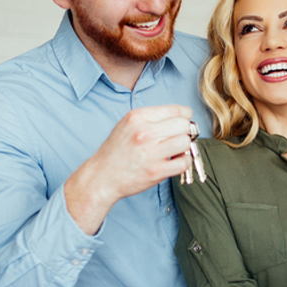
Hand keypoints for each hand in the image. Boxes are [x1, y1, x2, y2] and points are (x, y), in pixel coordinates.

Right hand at [65, 105, 193, 233]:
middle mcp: (143, 132)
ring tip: (174, 151)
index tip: (180, 125)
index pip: (177, 110)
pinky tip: (173, 162)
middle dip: (184, 132)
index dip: (184, 118)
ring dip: (184, 148)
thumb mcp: (128, 124)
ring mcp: (149, 152)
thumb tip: (184, 117)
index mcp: (137, 117)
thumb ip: (153, 118)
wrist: (101, 177)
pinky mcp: (155, 171)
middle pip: (184, 125)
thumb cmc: (117, 150)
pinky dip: (183, 162)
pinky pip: (184, 162)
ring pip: (185, 142)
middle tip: (176, 139)